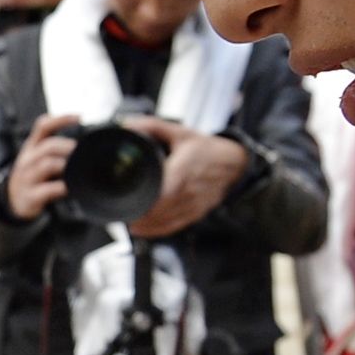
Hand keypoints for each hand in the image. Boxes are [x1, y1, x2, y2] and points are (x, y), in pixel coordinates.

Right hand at [3, 112, 81, 218]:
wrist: (14, 200)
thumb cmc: (34, 175)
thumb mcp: (40, 158)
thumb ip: (57, 149)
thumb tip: (85, 144)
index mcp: (32, 146)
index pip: (43, 126)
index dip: (61, 119)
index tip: (80, 117)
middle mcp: (27, 159)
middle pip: (48, 146)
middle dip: (68, 147)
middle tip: (83, 151)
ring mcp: (27, 177)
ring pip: (46, 165)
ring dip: (65, 165)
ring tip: (77, 169)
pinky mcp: (30, 196)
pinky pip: (47, 189)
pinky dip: (61, 187)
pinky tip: (69, 188)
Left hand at [123, 121, 250, 240]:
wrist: (233, 164)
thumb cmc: (206, 149)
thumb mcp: (180, 132)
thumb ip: (152, 126)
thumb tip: (126, 125)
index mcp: (183, 170)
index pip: (162, 191)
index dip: (144, 199)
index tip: (127, 199)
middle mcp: (189, 191)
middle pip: (159, 210)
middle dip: (138, 212)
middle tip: (121, 208)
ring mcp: (192, 205)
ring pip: (164, 221)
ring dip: (144, 224)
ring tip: (128, 218)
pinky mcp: (195, 214)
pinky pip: (173, 227)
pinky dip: (156, 230)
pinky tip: (141, 229)